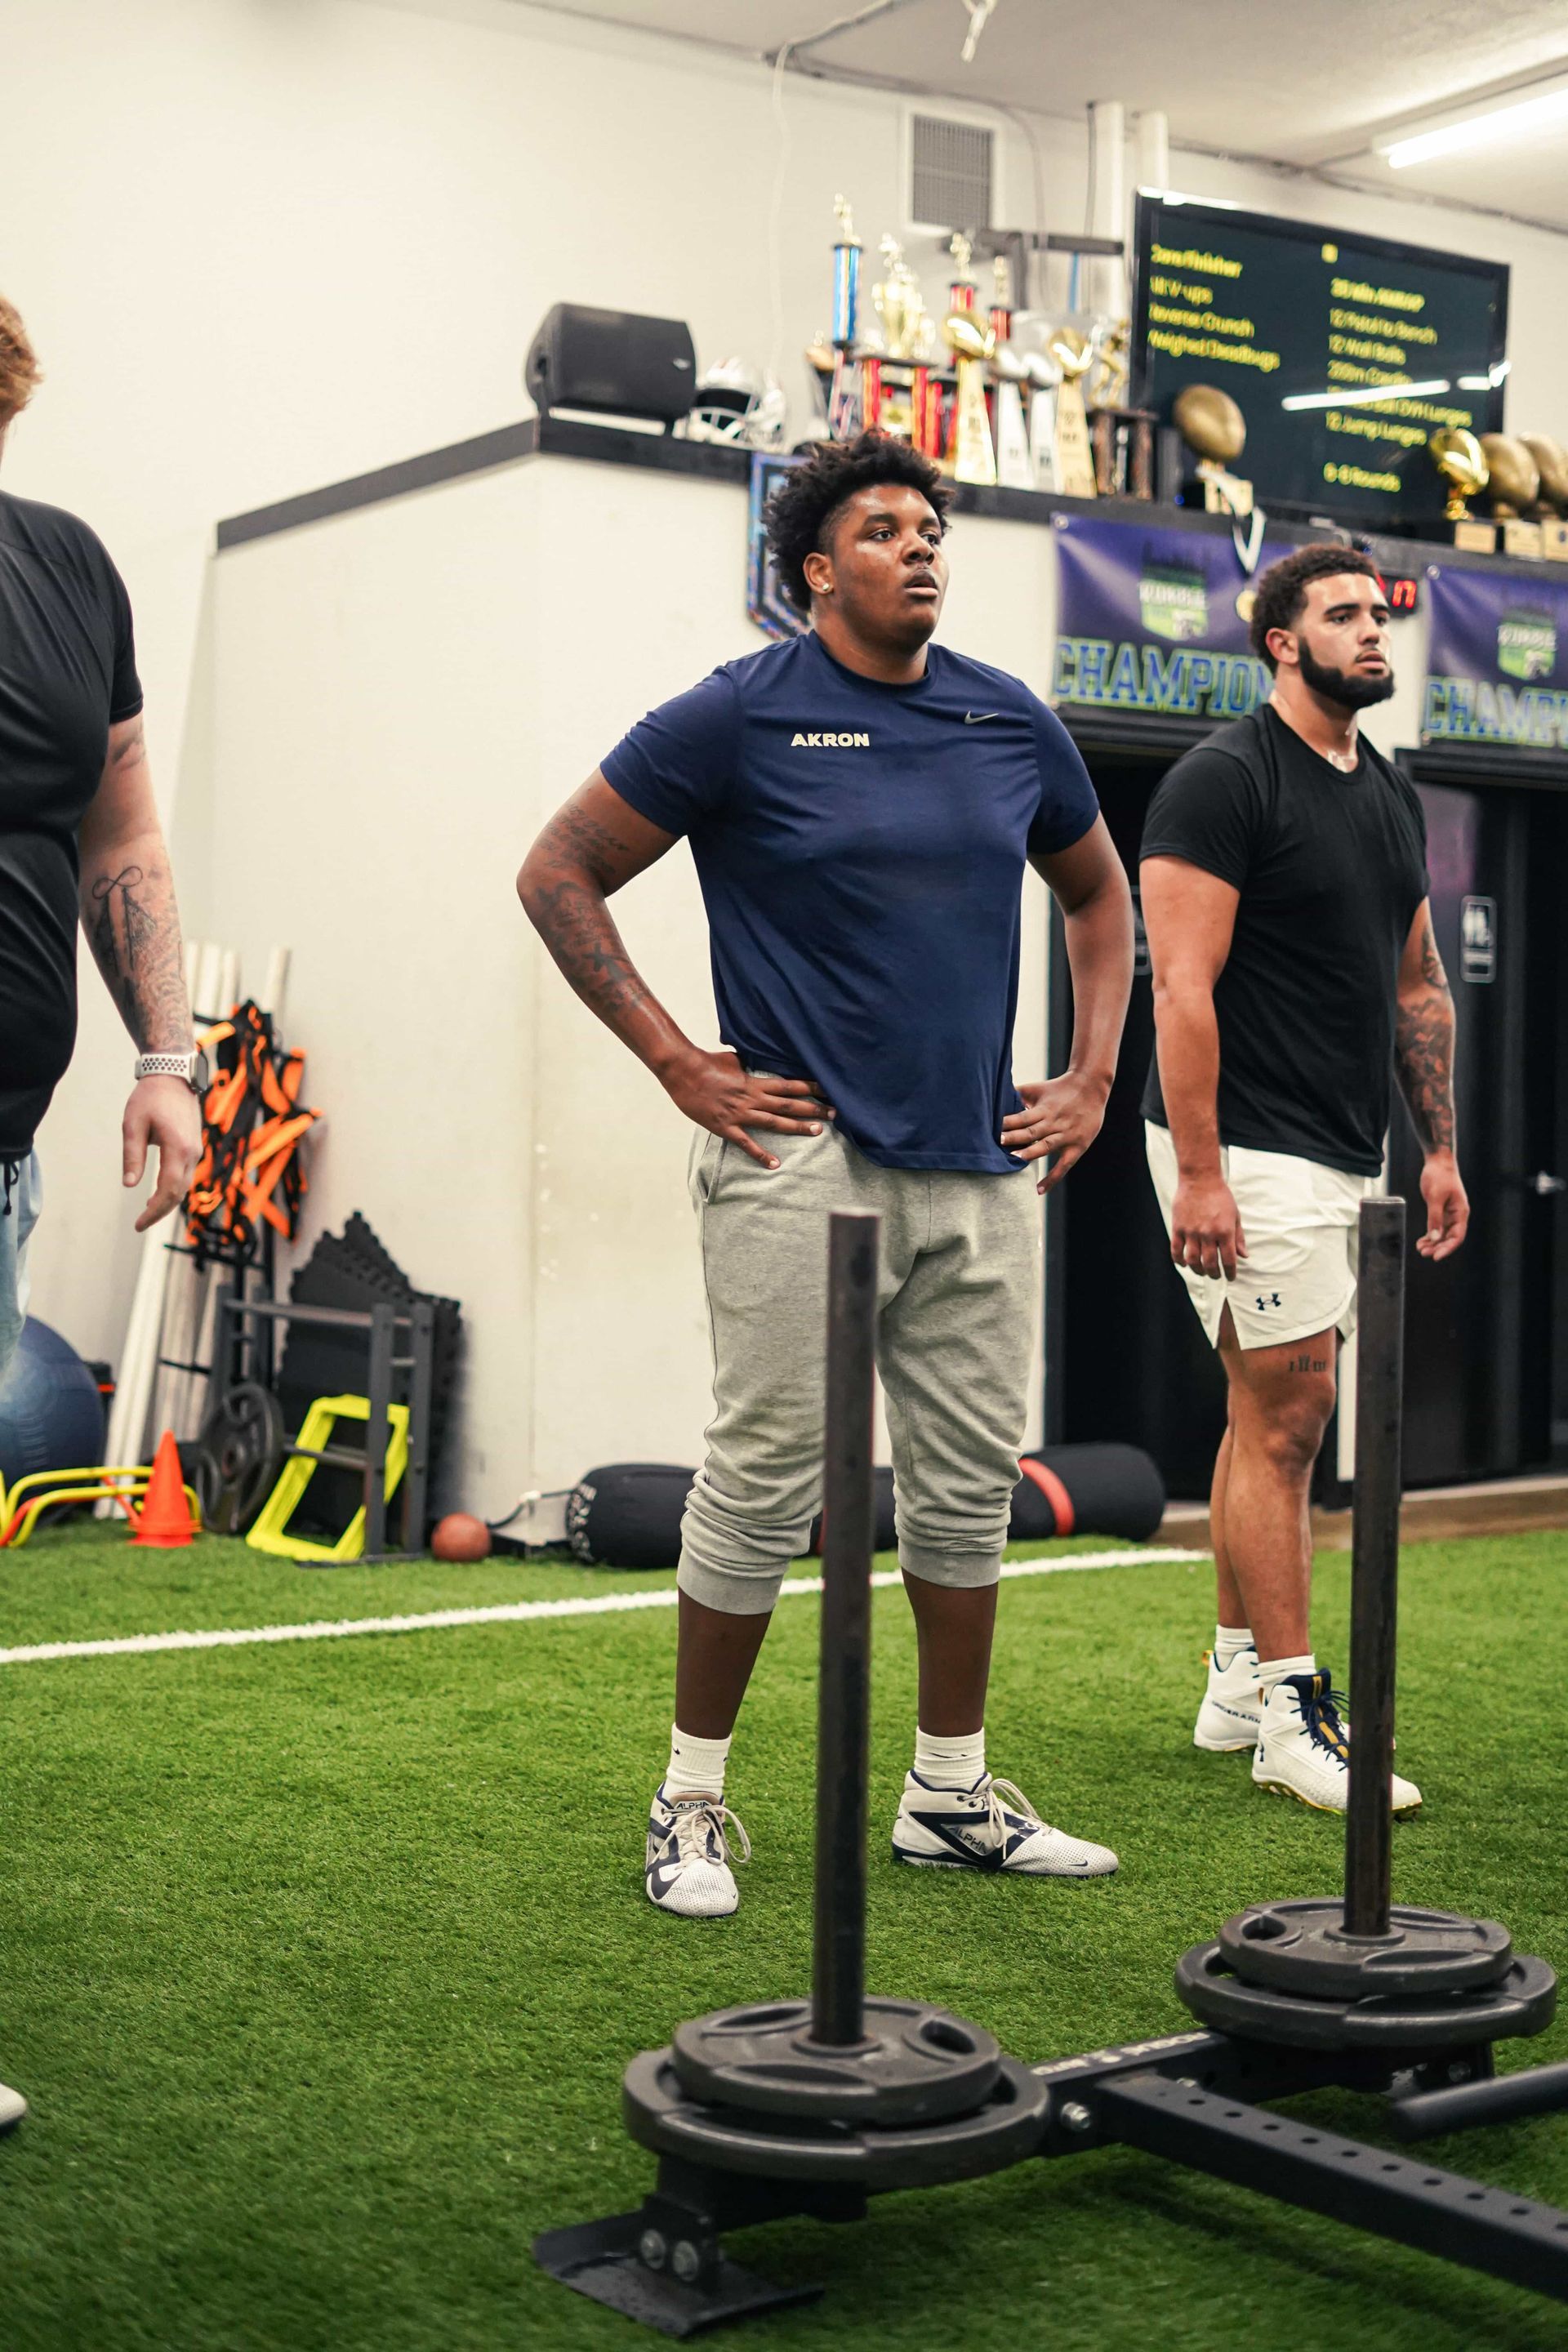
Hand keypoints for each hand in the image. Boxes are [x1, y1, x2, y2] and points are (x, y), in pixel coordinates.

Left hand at [123, 1075, 201, 1231]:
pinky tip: (158, 1193)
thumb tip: (129, 1184)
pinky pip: (186, 1175)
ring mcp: (196, 1150)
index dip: (154, 1211)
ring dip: (167, 1201)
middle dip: (160, 1211)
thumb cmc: (150, 1097)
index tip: (138, 1224)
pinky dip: (173, 1189)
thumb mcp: (133, 1125)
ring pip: (184, 1186)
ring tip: (147, 1211)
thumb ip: (132, 1156)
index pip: (167, 1190)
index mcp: (178, 1148)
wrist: (173, 1075)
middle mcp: (192, 1153)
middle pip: (179, 1193)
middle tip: (140, 1224)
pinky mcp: (194, 1147)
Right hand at [660, 1049, 833, 1170]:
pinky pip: (747, 1143)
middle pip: (788, 1104)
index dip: (810, 1087)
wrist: (682, 1071)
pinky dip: (761, 1155)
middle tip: (834, 1112)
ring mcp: (739, 1113)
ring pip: (774, 1122)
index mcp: (754, 1081)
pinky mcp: (726, 1127)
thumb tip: (754, 1065)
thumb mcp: (732, 1060)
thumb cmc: (706, 1062)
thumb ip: (747, 1066)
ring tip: (818, 1131)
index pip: (788, 1085)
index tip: (828, 1089)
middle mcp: (751, 1098)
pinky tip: (775, 1164)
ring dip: (797, 1127)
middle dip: (813, 1108)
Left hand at [1002, 1072, 1109, 1194]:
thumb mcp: (1039, 1089)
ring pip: (1046, 1146)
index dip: (1009, 1123)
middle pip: (1032, 1132)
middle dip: (1014, 1138)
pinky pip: (1064, 1166)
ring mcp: (1067, 1135)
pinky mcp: (1077, 1146)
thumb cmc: (1060, 1088)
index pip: (1023, 1117)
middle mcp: (1055, 1122)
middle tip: (997, 1142)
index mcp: (1045, 1108)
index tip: (993, 1129)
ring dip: (1029, 1153)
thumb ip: (1018, 1094)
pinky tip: (1039, 1190)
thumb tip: (994, 1097)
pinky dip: (1052, 1179)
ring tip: (1013, 1160)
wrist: (1091, 1087)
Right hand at [1170, 1171, 1246, 1279]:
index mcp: (1225, 1231)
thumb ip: (1239, 1237)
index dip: (1230, 1273)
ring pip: (1193, 1260)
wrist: (1200, 1179)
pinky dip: (1179, 1260)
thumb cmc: (1220, 1196)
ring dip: (1198, 1270)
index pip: (1228, 1260)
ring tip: (1201, 1271)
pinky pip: (1176, 1250)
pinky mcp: (1178, 1227)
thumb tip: (1244, 1256)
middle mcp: (1208, 1234)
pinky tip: (1184, 1263)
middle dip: (1214, 1274)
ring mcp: (1191, 1231)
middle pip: (1210, 1264)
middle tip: (1215, 1276)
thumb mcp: (1235, 1215)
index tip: (1231, 1277)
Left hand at [1417, 1150, 1468, 1260]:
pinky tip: (1421, 1242)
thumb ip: (1435, 1217)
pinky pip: (1436, 1227)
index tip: (1436, 1257)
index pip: (1457, 1236)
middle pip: (1449, 1237)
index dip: (1447, 1248)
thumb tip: (1435, 1237)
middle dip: (1438, 1247)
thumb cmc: (1439, 1176)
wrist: (1438, 1161)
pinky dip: (1429, 1235)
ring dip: (1432, 1243)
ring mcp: (1448, 1213)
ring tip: (1420, 1249)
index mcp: (1460, 1212)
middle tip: (1424, 1253)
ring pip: (1442, 1234)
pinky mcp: (1440, 1210)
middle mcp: (1456, 1215)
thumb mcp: (1435, 1197)